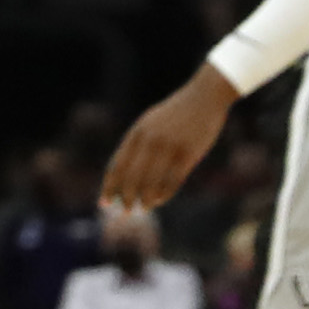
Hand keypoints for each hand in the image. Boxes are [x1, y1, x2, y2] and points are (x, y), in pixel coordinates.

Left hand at [102, 69, 237, 213]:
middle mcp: (150, 140)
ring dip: (145, 200)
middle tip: (126, 210)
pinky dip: (164, 195)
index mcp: (137, 132)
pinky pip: (172, 182)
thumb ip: (137, 145)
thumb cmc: (175, 114)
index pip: (117, 166)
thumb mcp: (150, 123)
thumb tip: (123, 176)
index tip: (104, 203)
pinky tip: (159, 200)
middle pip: (132, 178)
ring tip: (144, 207)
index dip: (110, 187)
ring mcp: (169, 147)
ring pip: (152, 183)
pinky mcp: (188, 154)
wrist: (204, 97)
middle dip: (126, 197)